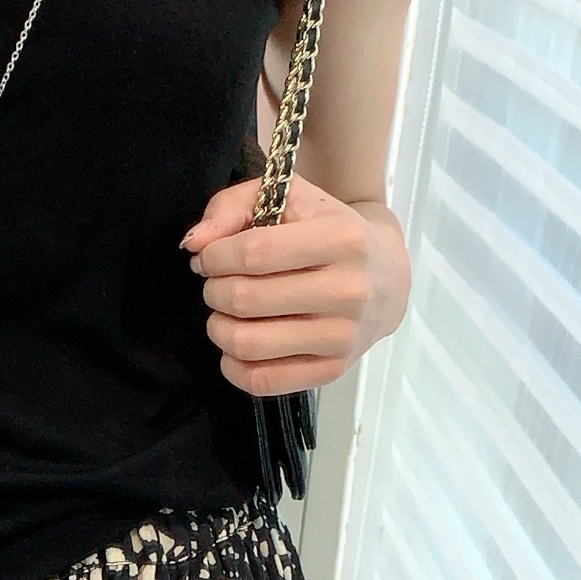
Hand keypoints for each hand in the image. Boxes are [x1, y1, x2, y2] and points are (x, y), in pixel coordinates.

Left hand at [182, 171, 411, 396]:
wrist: (386, 278)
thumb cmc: (328, 230)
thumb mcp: (288, 198)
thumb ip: (233, 207)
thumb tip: (194, 244)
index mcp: (342, 239)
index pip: (254, 253)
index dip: (215, 257)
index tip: (209, 258)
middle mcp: (349, 291)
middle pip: (246, 299)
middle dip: (215, 291)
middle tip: (217, 284)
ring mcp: (342, 337)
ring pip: (249, 344)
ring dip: (218, 328)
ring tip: (223, 313)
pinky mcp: (332, 370)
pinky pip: (263, 381)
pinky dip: (233, 366)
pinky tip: (234, 346)